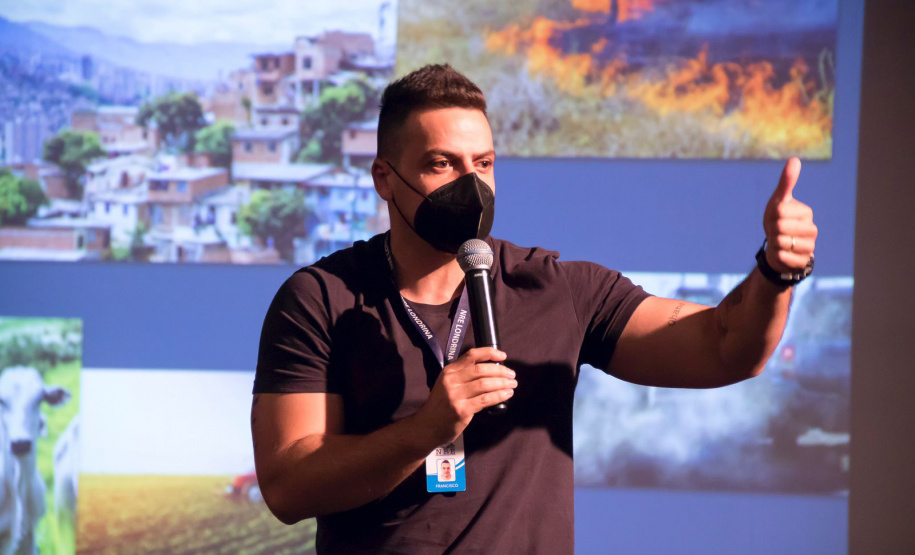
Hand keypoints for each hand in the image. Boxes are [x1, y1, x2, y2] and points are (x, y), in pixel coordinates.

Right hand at [415, 347, 515, 445]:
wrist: (427, 427)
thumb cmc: (441, 405)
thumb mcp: (447, 384)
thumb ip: (463, 376)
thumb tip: (492, 370)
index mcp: (449, 371)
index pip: (471, 355)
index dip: (489, 352)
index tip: (503, 356)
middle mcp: (451, 380)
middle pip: (481, 369)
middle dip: (501, 371)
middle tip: (512, 375)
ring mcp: (455, 395)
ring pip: (485, 384)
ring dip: (503, 383)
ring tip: (512, 384)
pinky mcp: (461, 410)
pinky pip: (485, 400)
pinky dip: (499, 396)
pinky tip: (507, 394)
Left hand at [763, 158, 817, 273]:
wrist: (776, 247)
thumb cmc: (777, 220)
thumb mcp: (778, 200)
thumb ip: (786, 182)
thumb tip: (794, 160)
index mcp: (806, 212)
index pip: (780, 210)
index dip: (772, 215)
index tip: (776, 218)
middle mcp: (812, 229)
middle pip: (780, 226)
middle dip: (772, 230)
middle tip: (776, 231)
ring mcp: (810, 246)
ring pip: (782, 242)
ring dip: (774, 243)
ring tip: (779, 242)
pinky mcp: (803, 262)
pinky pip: (783, 257)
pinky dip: (777, 255)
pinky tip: (781, 253)